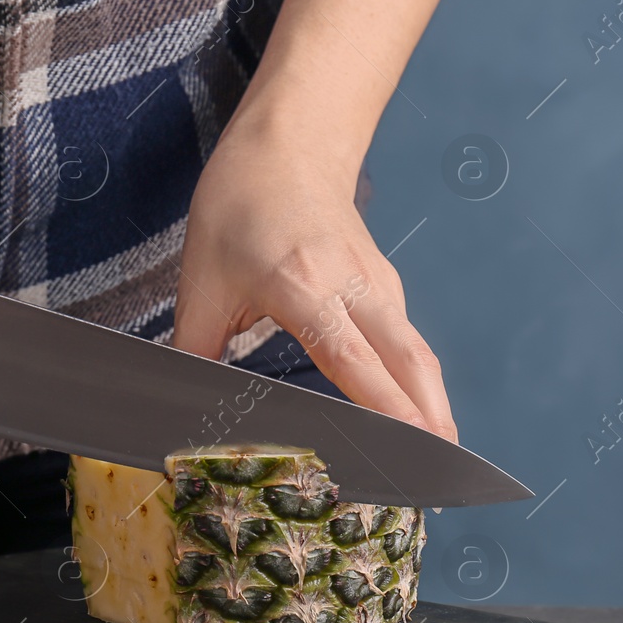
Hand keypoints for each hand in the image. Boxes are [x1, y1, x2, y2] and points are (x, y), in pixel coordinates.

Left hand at [173, 119, 457, 442]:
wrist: (287, 144)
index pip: (351, 357)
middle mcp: (352, 284)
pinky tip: (416, 423)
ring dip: (432, 407)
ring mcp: (378, 283)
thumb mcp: (201, 280)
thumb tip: (180, 406)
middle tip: (441, 478)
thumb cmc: (241, 204)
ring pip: (416, 354)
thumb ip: (196, 350)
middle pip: (408, 361)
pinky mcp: (386, 286)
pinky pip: (408, 343)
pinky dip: (418, 385)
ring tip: (438, 466)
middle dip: (430, 421)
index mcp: (301, 284)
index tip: (410, 445)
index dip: (383, 406)